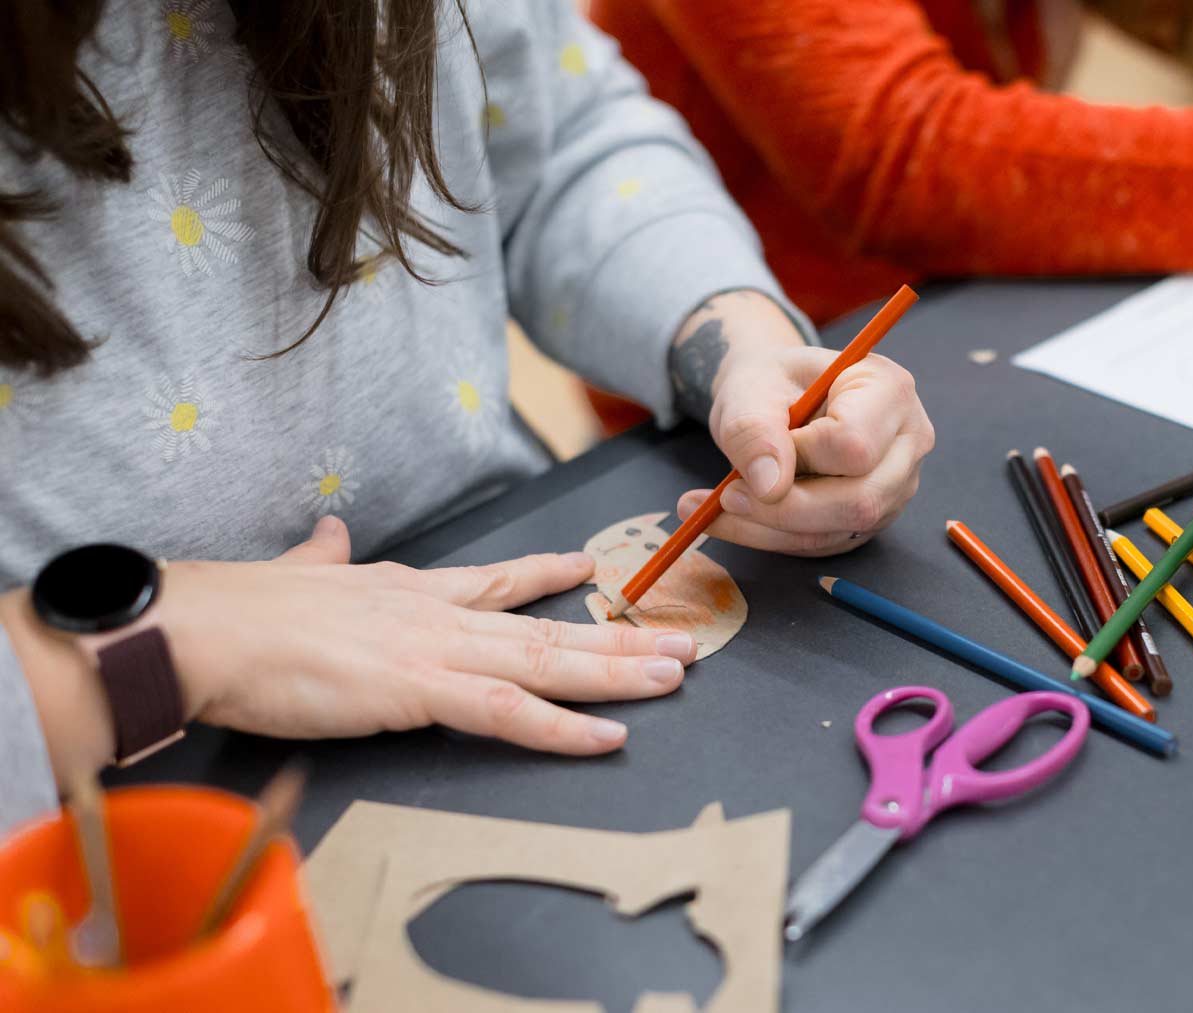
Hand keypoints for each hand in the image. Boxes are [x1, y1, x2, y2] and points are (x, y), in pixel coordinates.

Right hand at [162, 517, 695, 754]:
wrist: (204, 628)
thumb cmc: (238, 612)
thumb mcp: (295, 573)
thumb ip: (320, 558)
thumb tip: (327, 535)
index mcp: (406, 591)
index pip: (493, 580)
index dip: (547, 575)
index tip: (589, 566)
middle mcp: (436, 614)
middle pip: (546, 629)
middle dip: (618, 637)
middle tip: (678, 641)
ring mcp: (434, 649)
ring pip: (547, 663)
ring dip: (617, 673)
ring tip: (673, 676)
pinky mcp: (419, 689)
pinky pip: (509, 712)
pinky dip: (563, 727)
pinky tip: (610, 735)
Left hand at [679, 344, 933, 554]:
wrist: (776, 396)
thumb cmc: (771, 383)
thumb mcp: (750, 389)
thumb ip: (754, 430)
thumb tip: (769, 488)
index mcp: (890, 389)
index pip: (853, 445)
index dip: (799, 456)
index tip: (759, 443)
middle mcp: (908, 441)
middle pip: (859, 500)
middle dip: (783, 509)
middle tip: (725, 494)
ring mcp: (896, 485)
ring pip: (839, 532)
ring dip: (768, 530)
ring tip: (716, 507)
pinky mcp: (873, 517)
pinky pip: (824, 544)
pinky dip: (772, 538)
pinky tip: (736, 518)